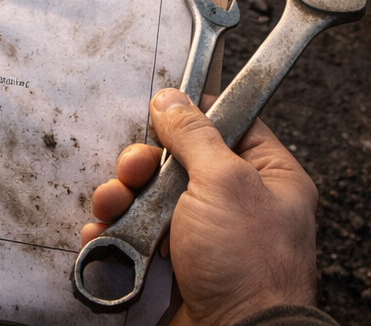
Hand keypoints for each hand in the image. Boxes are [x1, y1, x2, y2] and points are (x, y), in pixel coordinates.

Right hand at [81, 89, 317, 324]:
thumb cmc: (249, 265)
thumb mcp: (224, 182)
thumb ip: (194, 136)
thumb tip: (172, 100)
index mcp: (268, 176)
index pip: (230, 125)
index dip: (192, 116)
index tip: (159, 112)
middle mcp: (238, 204)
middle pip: (179, 162)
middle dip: (144, 164)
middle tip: (133, 172)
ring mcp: (204, 238)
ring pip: (151, 201)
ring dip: (121, 199)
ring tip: (113, 207)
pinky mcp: (174, 270)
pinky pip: (136, 241)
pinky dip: (114, 236)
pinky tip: (102, 237)